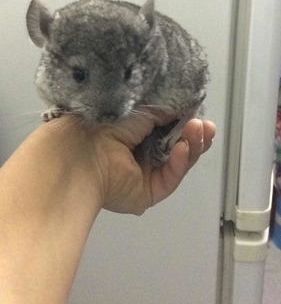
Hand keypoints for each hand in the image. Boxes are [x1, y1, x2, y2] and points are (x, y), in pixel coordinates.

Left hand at [84, 113, 215, 214]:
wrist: (84, 150)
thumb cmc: (105, 126)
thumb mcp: (138, 111)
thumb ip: (161, 112)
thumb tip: (181, 109)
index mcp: (138, 136)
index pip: (169, 132)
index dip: (186, 123)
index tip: (198, 113)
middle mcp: (143, 156)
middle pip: (179, 148)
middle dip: (195, 136)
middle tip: (205, 125)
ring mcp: (147, 176)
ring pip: (179, 163)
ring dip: (192, 145)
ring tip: (199, 130)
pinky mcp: (149, 194)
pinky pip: (170, 178)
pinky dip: (180, 162)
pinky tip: (184, 148)